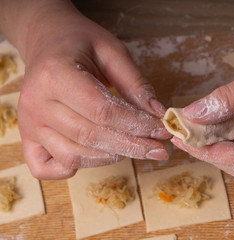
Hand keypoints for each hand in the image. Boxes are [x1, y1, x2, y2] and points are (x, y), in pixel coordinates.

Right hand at [13, 2, 169, 178]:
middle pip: (91, 137)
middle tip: (159, 149)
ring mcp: (28, 124)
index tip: (162, 130)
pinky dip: (73, 168)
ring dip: (112, 156)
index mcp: (56, 74)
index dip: (137, 125)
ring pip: (74, 155)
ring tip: (135, 147)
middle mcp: (36, 103)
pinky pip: (48, 168)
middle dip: (132, 146)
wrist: (47, 41)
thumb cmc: (80, 43)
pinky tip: (95, 155)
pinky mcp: (26, 137)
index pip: (103, 111)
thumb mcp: (112, 50)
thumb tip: (157, 114)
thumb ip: (135, 82)